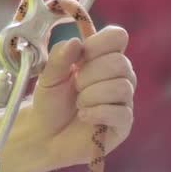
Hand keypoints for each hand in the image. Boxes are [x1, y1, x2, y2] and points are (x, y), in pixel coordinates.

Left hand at [26, 25, 136, 168]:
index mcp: (102, 58)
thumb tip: (76, 42)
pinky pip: (121, 112)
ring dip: (91, 95)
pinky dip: (97, 112)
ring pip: (122, 87)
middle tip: (75, 85)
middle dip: (90, 74)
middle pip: (120, 62)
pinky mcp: (124, 124)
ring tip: (78, 103)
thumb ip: (60, 57)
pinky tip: (83, 116)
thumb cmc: (51, 101)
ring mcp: (124, 100)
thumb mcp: (48, 76)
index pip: (117, 37)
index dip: (98, 44)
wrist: (46, 135)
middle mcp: (119, 76)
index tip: (78, 58)